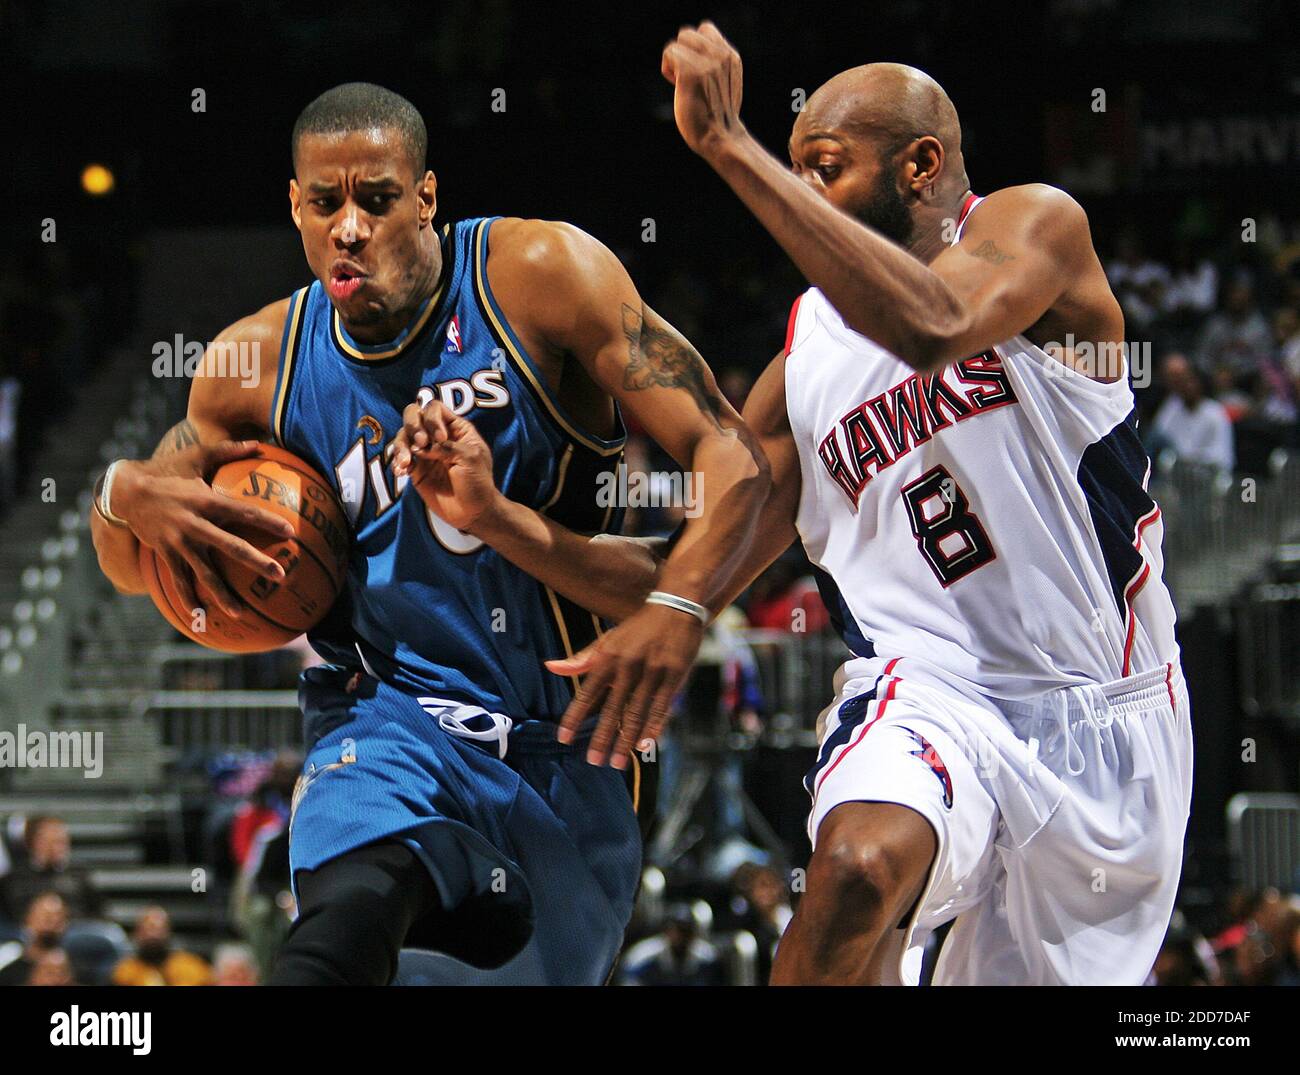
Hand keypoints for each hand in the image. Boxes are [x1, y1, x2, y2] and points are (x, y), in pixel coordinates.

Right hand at [113, 441, 295, 617]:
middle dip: (257, 562)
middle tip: (281, 575)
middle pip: (232, 547)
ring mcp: (179, 541)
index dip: (267, 522)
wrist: (125, 490)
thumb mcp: (197, 455)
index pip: (244, 512)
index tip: (290, 532)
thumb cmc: (168, 470)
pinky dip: (188, 597)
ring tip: (241, 612)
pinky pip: (179, 579)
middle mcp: (195, 523)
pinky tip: (199, 615)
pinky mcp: (165, 553)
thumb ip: (229, 450)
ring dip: (223, 594)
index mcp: (207, 500)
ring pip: (205, 572)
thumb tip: (260, 444)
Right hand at [391, 399, 498, 532]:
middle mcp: (437, 436)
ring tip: (406, 463)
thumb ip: (446, 447)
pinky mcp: (416, 470)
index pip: (435, 409)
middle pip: (414, 415)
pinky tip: (401, 472)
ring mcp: (424, 452)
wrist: (473, 512)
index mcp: (455, 428)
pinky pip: (400, 459)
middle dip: (413, 425)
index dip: (433, 419)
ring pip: (403, 436)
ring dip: (401, 446)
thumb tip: (419, 446)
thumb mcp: (470, 458)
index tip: (440, 439)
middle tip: (421, 444)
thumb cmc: (478, 483)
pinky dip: (397, 463)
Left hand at [547, 602, 704, 768]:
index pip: (586, 692)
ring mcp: (652, 671)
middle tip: (594, 761)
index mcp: (608, 657)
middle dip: (602, 737)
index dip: (574, 716)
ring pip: (636, 712)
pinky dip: (653, 728)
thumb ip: (581, 659)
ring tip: (617, 762)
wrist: (675, 607)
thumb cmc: (637, 628)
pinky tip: (645, 746)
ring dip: (626, 740)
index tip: (564, 739)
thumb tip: (550, 667)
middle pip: (611, 708)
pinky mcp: (674, 675)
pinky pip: (661, 707)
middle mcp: (628, 665)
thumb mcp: (608, 639)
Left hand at [660, 21, 745, 157]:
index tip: (698, 73)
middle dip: (684, 54)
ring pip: (680, 41)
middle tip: (689, 79)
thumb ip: (715, 65)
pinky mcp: (692, 71)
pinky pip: (669, 52)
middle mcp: (722, 55)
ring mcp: (708, 62)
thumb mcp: (724, 83)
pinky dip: (667, 69)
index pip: (706, 30)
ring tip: (683, 83)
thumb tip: (694, 54)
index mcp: (732, 57)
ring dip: (675, 61)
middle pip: (689, 34)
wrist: (720, 138)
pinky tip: (676, 85)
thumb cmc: (717, 118)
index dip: (695, 49)